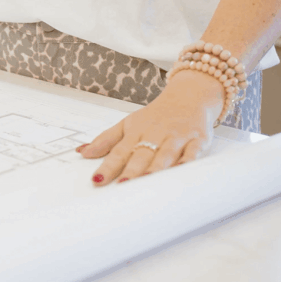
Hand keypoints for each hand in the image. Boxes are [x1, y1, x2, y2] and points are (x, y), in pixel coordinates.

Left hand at [79, 70, 225, 185]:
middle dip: (131, 170)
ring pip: (166, 154)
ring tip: (146, 181)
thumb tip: (82, 152)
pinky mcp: (198, 140)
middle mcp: (155, 134)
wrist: (190, 96)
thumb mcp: (128, 123)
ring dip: (156, 168)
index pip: (119, 151)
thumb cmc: (156, 115)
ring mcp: (177, 137)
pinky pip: (194, 152)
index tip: (97, 180)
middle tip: (122, 185)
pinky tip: (182, 171)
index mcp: (136, 131)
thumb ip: (106, 140)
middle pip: (141, 154)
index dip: (107, 166)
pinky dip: (189, 161)